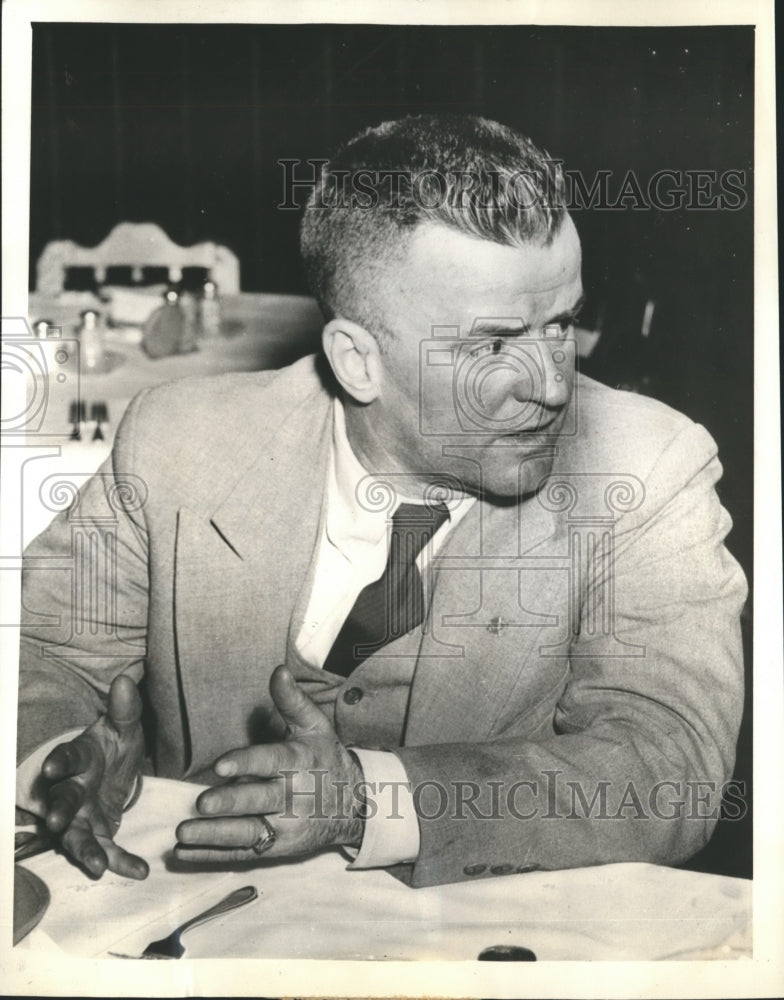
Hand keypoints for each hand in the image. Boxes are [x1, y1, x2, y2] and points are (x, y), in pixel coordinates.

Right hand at [41, 674, 147, 879]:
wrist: (114, 770)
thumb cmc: (113, 746)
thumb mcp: (124, 727)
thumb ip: (125, 709)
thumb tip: (125, 681)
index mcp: (79, 759)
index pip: (66, 759)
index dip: (59, 764)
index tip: (52, 770)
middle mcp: (73, 790)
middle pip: (63, 801)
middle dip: (60, 811)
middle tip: (55, 822)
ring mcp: (82, 816)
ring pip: (76, 835)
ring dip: (85, 850)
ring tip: (97, 865)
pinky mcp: (97, 834)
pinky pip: (106, 850)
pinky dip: (120, 862)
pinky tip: (139, 871)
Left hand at [174, 665, 364, 863]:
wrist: (355, 805)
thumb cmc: (326, 758)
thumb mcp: (315, 726)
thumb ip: (292, 701)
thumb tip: (279, 671)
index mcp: (298, 762)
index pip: (270, 762)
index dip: (246, 764)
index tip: (221, 767)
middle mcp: (292, 797)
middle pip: (258, 802)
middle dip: (230, 804)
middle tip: (201, 804)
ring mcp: (285, 827)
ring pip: (248, 834)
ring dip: (214, 836)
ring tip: (183, 834)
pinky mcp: (277, 848)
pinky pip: (243, 854)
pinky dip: (213, 855)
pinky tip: (185, 851)